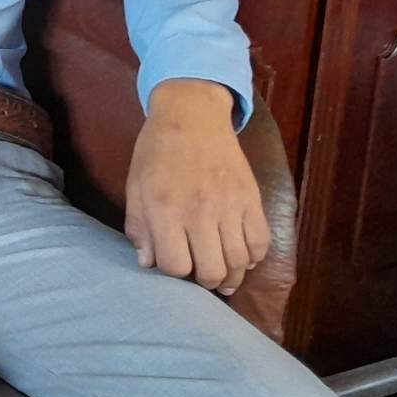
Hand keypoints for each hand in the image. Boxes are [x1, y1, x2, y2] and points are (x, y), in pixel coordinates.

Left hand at [125, 79, 270, 295]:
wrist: (191, 116)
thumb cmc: (156, 153)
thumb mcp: (135, 188)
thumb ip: (139, 228)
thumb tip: (147, 264)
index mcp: (165, 210)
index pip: (175, 266)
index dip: (174, 273)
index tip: (174, 264)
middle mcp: (199, 212)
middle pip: (211, 270)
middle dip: (205, 280)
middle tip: (201, 275)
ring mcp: (229, 206)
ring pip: (239, 262)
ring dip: (231, 274)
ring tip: (222, 274)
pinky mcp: (251, 199)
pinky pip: (261, 243)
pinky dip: (253, 257)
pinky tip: (241, 255)